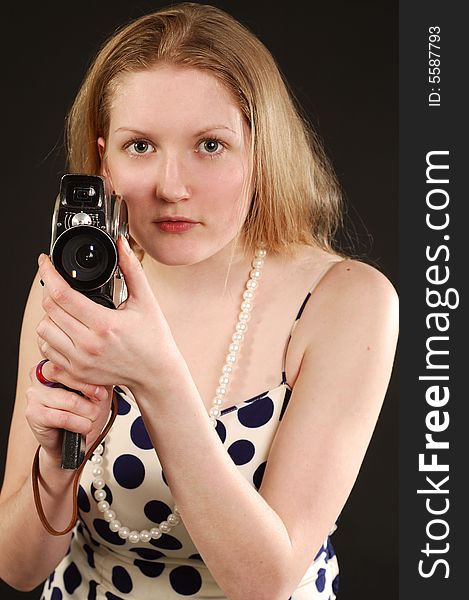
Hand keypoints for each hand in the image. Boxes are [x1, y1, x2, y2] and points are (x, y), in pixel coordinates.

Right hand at [25, 361, 111, 464]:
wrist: (67, 441)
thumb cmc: (80, 413)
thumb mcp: (93, 390)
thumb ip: (95, 378)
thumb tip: (103, 375)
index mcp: (53, 364)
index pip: (72, 364)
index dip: (90, 378)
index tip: (102, 392)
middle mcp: (39, 376)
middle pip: (71, 377)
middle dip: (90, 393)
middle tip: (99, 403)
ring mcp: (34, 394)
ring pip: (71, 400)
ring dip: (89, 413)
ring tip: (91, 418)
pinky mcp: (33, 413)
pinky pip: (64, 418)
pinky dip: (80, 424)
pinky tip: (83, 426)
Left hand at [36, 236, 180, 391]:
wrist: (156, 374)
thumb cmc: (154, 339)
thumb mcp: (146, 301)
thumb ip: (132, 269)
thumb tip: (121, 244)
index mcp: (104, 324)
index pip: (62, 295)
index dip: (48, 273)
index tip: (46, 262)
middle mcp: (88, 345)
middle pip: (48, 310)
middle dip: (49, 290)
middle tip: (59, 284)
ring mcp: (80, 361)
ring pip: (43, 330)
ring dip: (49, 315)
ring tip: (64, 309)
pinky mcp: (76, 372)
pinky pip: (47, 350)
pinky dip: (51, 336)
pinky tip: (65, 329)